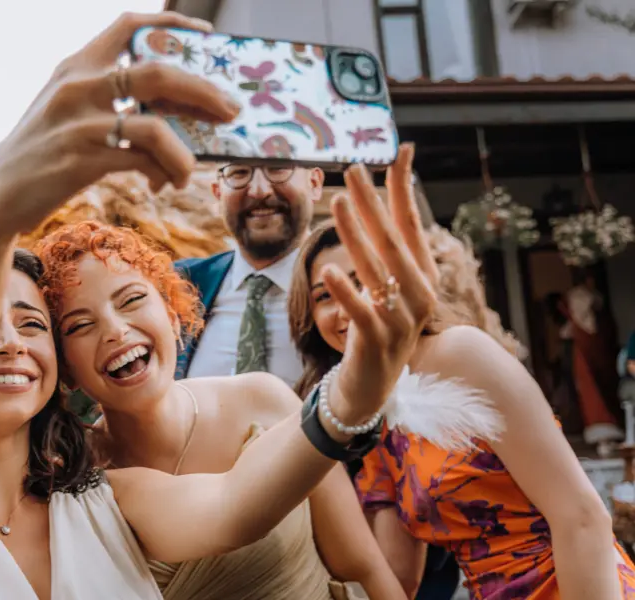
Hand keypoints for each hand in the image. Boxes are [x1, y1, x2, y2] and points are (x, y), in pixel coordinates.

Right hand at [0, 11, 240, 237]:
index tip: (204, 35)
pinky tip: (163, 184)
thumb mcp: (64, 110)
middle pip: (158, 72)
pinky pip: (143, 161)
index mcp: (74, 67)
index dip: (171, 25)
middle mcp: (77, 86)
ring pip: (157, 125)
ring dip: (186, 153)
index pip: (128, 26)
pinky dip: (164, 173)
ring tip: (191, 172)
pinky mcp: (81, 161)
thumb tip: (171, 111)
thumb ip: (106, 99)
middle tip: (230, 110)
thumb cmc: (40, 154)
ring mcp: (79, 124)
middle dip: (204, 91)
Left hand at [319, 144, 436, 423]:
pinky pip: (361, 312)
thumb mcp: (386, 288)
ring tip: (337, 202)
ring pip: (377, 270)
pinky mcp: (377, 342)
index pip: (412, 223)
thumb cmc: (376, 328)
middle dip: (373, 201)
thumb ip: (383, 252)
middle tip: (354, 167)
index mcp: (423, 276)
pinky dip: (346, 291)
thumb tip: (373, 207)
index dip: (404, 188)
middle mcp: (419, 294)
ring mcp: (401, 320)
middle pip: (393, 240)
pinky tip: (329, 271)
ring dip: (355, 234)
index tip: (398, 152)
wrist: (371, 387)